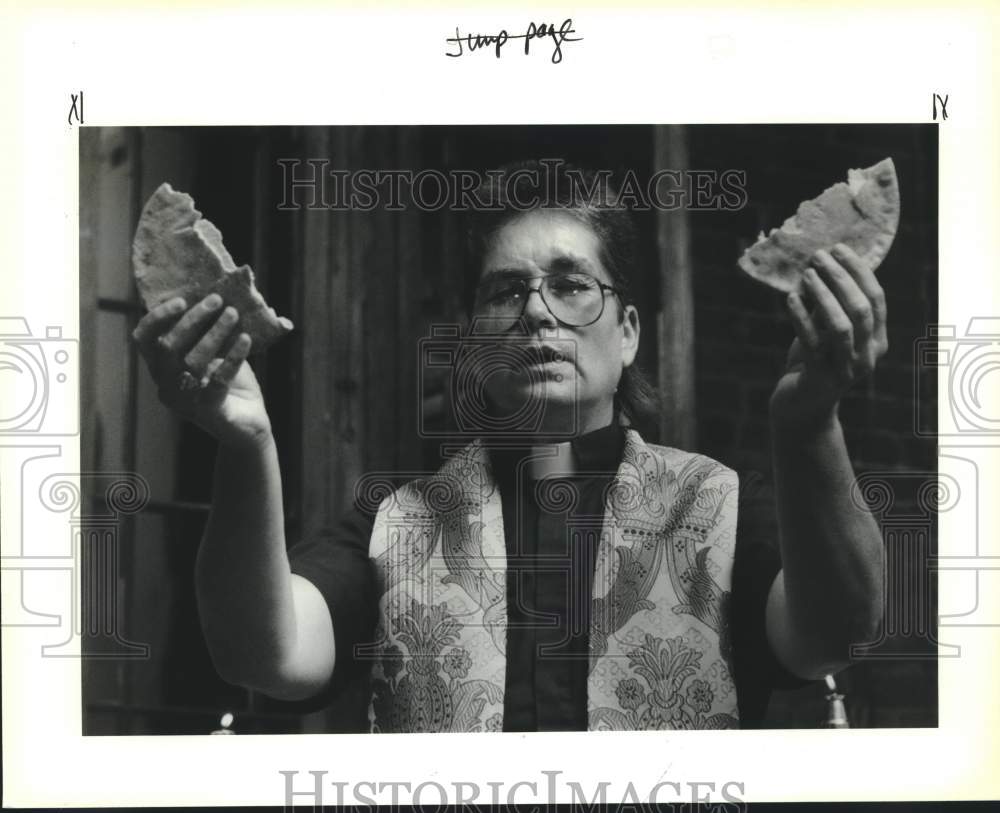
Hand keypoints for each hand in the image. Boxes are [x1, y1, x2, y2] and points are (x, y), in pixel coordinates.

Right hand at [132, 293, 271, 448]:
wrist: (250, 425)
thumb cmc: (230, 383)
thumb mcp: (214, 354)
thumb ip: (206, 332)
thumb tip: (214, 295)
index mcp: (161, 368)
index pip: (144, 340)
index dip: (158, 318)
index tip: (181, 299)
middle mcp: (166, 385)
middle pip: (169, 347)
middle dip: (193, 320)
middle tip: (217, 300)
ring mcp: (185, 402)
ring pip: (192, 362)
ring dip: (215, 333)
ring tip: (233, 314)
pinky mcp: (209, 412)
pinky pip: (218, 381)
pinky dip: (233, 357)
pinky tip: (245, 340)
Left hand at [769, 243, 888, 428]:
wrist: (800, 408)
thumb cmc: (814, 363)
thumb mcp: (825, 332)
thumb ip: (829, 305)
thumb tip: (822, 265)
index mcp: (876, 340)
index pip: (876, 299)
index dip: (859, 271)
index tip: (838, 248)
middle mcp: (867, 355)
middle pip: (861, 309)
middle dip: (841, 278)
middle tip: (818, 256)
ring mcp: (846, 369)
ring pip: (841, 326)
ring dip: (824, 295)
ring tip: (806, 274)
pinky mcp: (821, 379)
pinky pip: (812, 343)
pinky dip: (801, 317)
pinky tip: (791, 298)